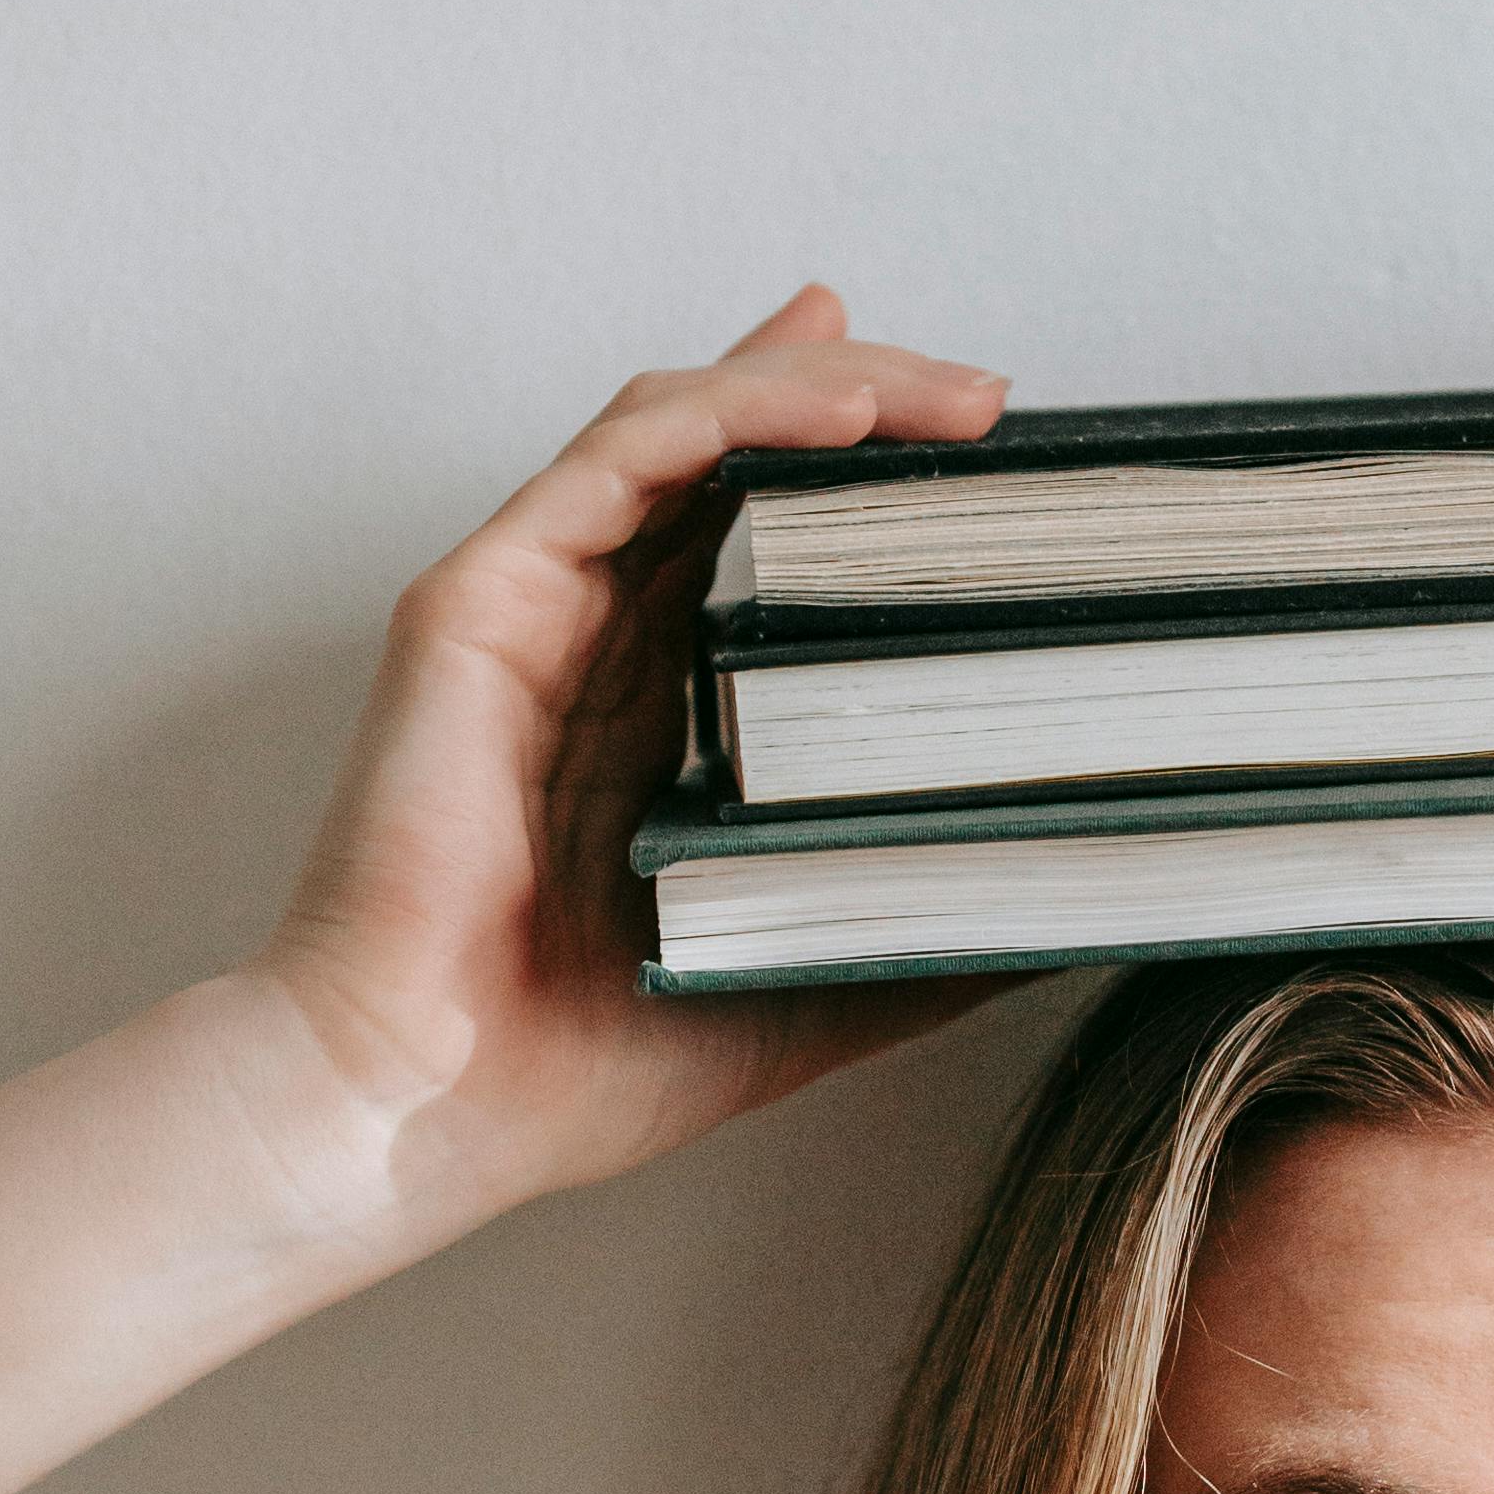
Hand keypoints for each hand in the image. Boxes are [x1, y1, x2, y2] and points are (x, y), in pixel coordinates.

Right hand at [252, 286, 1010, 1230]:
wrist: (424, 1108)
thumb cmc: (582, 1065)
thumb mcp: (805, 984)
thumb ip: (912, 929)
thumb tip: (1069, 913)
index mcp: (660, 705)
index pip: (766, 539)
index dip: (859, 467)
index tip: (983, 442)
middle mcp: (595, 634)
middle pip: (737, 456)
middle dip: (874, 404)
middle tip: (999, 406)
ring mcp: (535, 605)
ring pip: (685, 426)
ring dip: (824, 385)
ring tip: (953, 398)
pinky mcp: (481, 600)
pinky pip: (616, 456)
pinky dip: (728, 410)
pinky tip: (837, 411)